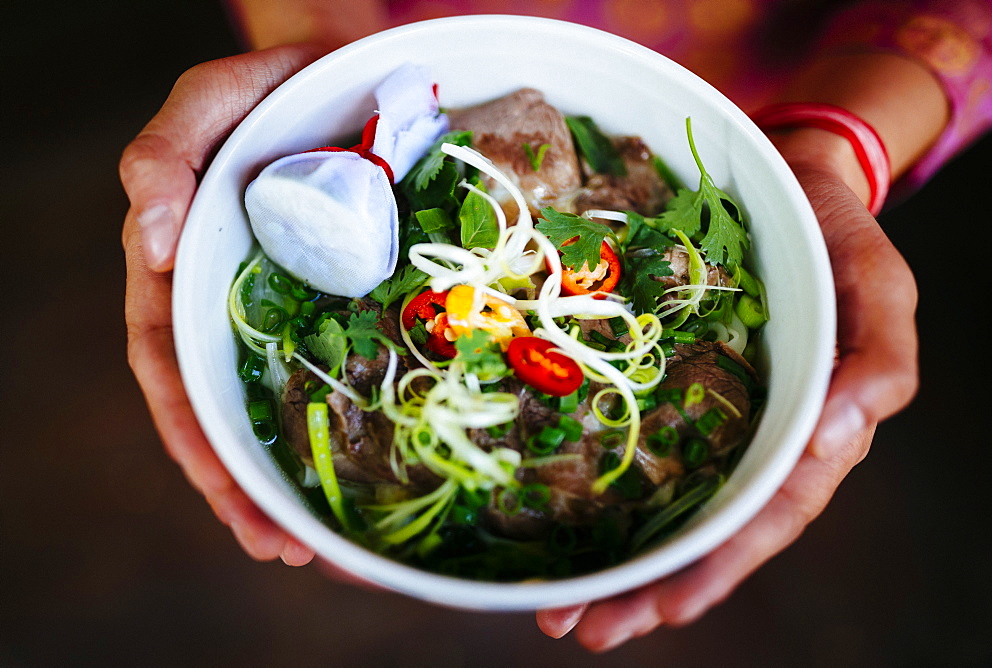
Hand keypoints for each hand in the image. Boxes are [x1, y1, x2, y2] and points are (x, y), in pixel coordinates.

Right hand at [120, 43, 325, 564]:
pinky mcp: (336, 294)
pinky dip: (334, 422)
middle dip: (240, 483)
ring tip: (318, 546)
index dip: (193, 436)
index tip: (229, 493)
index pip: (168, 367)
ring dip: (286, 475)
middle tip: (285, 551)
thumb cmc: (272, 79)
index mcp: (183, 263)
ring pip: (268, 400)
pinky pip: (327, 367)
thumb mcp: (211, 100)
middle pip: (216, 405)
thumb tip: (147, 239)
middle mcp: (227, 295)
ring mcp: (282, 301)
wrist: (342, 63)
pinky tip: (362, 472)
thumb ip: (166, 155)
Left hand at [536, 165, 918, 650]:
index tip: (664, 608)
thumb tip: (846, 432)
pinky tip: (555, 524)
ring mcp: (706, 413)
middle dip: (647, 588)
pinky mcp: (668, 383)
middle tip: (582, 628)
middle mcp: (751, 436)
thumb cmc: (836, 236)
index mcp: (809, 428)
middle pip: (702, 530)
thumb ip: (882, 357)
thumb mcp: (880, 285)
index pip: (766, 517)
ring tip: (556, 609)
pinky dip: (600, 491)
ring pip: (662, 503)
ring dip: (613, 561)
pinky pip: (635, 445)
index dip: (719, 567)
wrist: (786, 182)